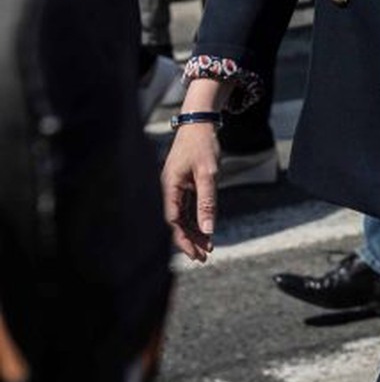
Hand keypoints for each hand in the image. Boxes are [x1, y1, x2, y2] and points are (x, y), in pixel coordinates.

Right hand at [162, 124, 221, 260]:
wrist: (200, 123)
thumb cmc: (203, 146)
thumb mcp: (208, 174)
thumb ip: (207, 202)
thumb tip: (208, 229)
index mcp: (168, 187)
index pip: (172, 221)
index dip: (183, 239)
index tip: (195, 253)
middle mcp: (168, 190)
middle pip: (176, 222)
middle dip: (189, 241)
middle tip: (204, 257)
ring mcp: (175, 188)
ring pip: (182, 217)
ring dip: (193, 233)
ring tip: (207, 249)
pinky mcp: (183, 185)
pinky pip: (187, 208)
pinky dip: (196, 220)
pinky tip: (205, 232)